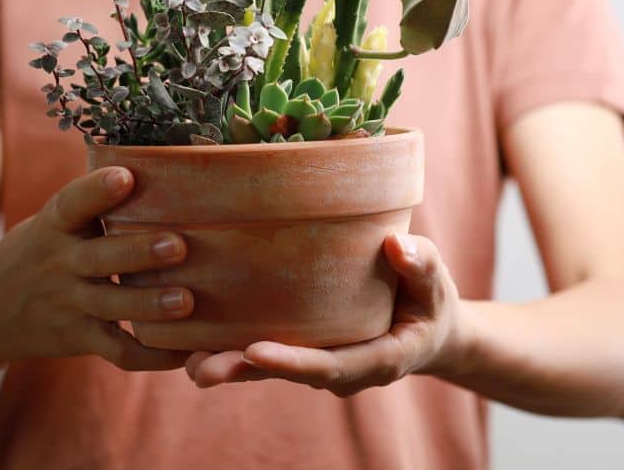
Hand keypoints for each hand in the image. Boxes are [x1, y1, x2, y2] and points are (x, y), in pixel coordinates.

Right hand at [0, 166, 193, 370]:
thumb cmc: (35, 253)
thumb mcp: (50, 223)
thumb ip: (91, 206)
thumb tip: (159, 165)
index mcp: (54, 226)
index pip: (71, 203)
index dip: (97, 190)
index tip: (125, 176)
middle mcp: (59, 264)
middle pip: (99, 259)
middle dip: (138, 252)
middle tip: (177, 244)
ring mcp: (68, 304)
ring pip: (111, 307)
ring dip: (149, 305)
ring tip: (186, 301)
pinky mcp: (78, 338)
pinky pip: (117, 352)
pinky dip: (152, 356)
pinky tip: (186, 351)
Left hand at [185, 233, 468, 395]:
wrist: (426, 328)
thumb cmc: (430, 300)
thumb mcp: (435, 282)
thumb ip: (421, 265)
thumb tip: (396, 246)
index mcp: (377, 360)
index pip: (330, 367)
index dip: (292, 363)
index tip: (255, 352)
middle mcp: (340, 371)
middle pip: (288, 376)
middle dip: (244, 372)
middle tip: (202, 368)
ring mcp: (317, 362)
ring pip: (268, 370)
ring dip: (228, 365)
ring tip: (187, 361)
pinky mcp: (299, 349)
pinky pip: (261, 354)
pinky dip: (229, 348)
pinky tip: (190, 340)